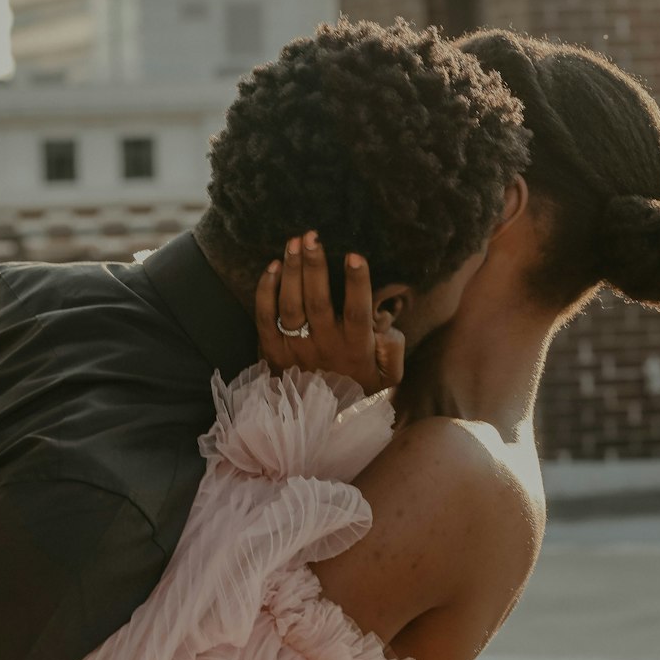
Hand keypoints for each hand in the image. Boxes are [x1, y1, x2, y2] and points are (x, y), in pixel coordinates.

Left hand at [255, 233, 405, 394]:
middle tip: (311, 236)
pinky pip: (264, 318)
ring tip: (293, 243)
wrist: (320, 423)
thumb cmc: (358, 389)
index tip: (354, 255)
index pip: (357, 311)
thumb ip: (394, 349)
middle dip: (314, 265)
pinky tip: (271, 267)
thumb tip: (385, 324)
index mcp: (355, 348)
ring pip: (290, 305)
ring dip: (290, 271)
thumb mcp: (388, 378)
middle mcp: (324, 346)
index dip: (356, 283)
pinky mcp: (272, 352)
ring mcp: (295, 349)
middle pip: (317, 301)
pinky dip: (265, 292)